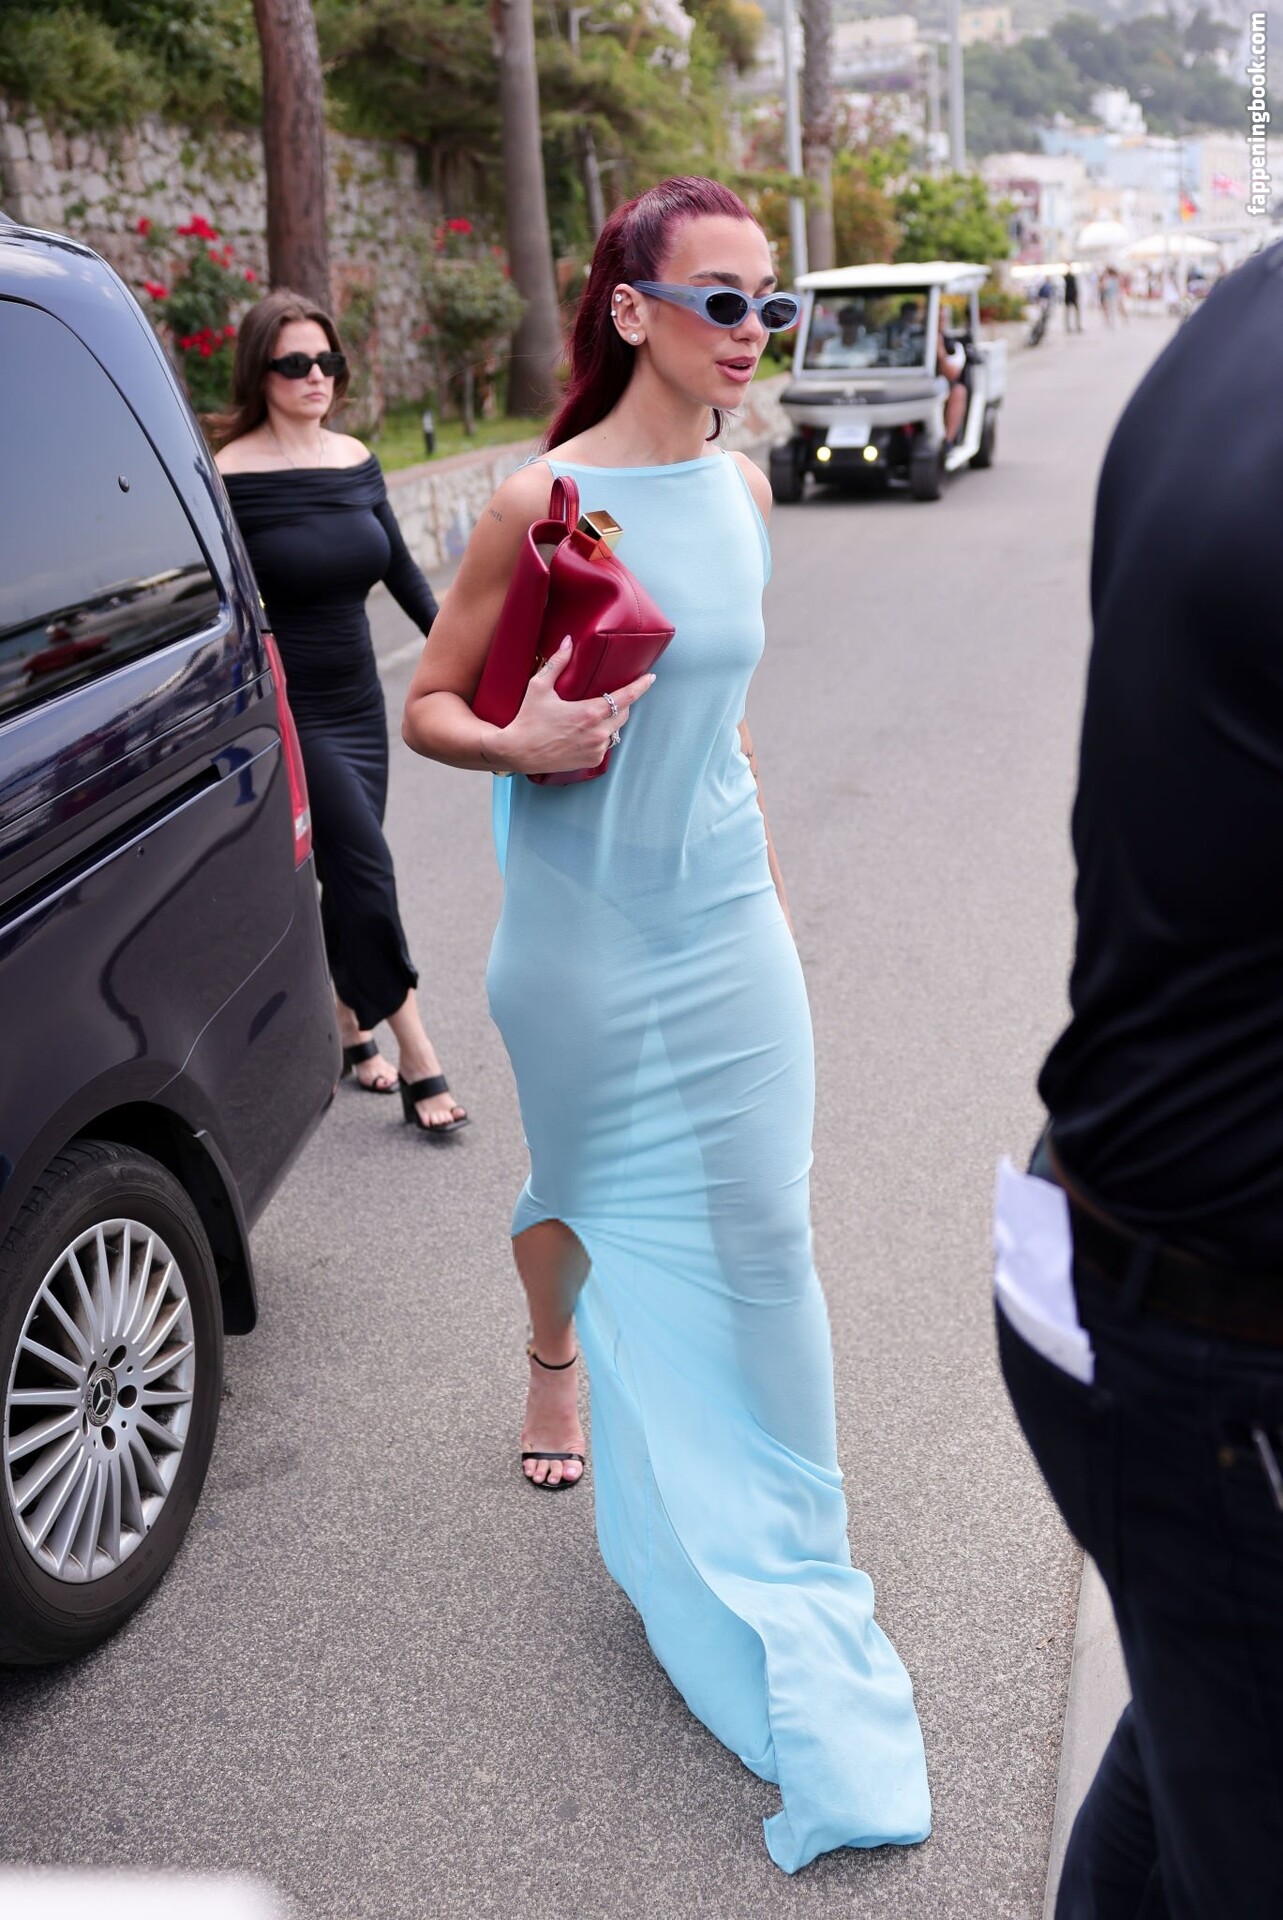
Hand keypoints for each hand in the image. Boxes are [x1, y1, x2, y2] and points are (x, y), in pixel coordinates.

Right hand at [489, 638, 655, 775]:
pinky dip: (601, 736)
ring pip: (615, 730)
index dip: (641, 686)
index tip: (650, 678)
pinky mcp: (592, 761)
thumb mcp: (539, 687)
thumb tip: (568, 641)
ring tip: (595, 714)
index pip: (626, 697)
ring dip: (611, 721)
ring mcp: (596, 749)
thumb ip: (557, 663)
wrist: (517, 752)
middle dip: (622, 703)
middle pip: (624, 713)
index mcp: (589, 712)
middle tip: (612, 695)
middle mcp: (598, 733)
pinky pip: (606, 745)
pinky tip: (587, 731)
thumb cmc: (527, 719)